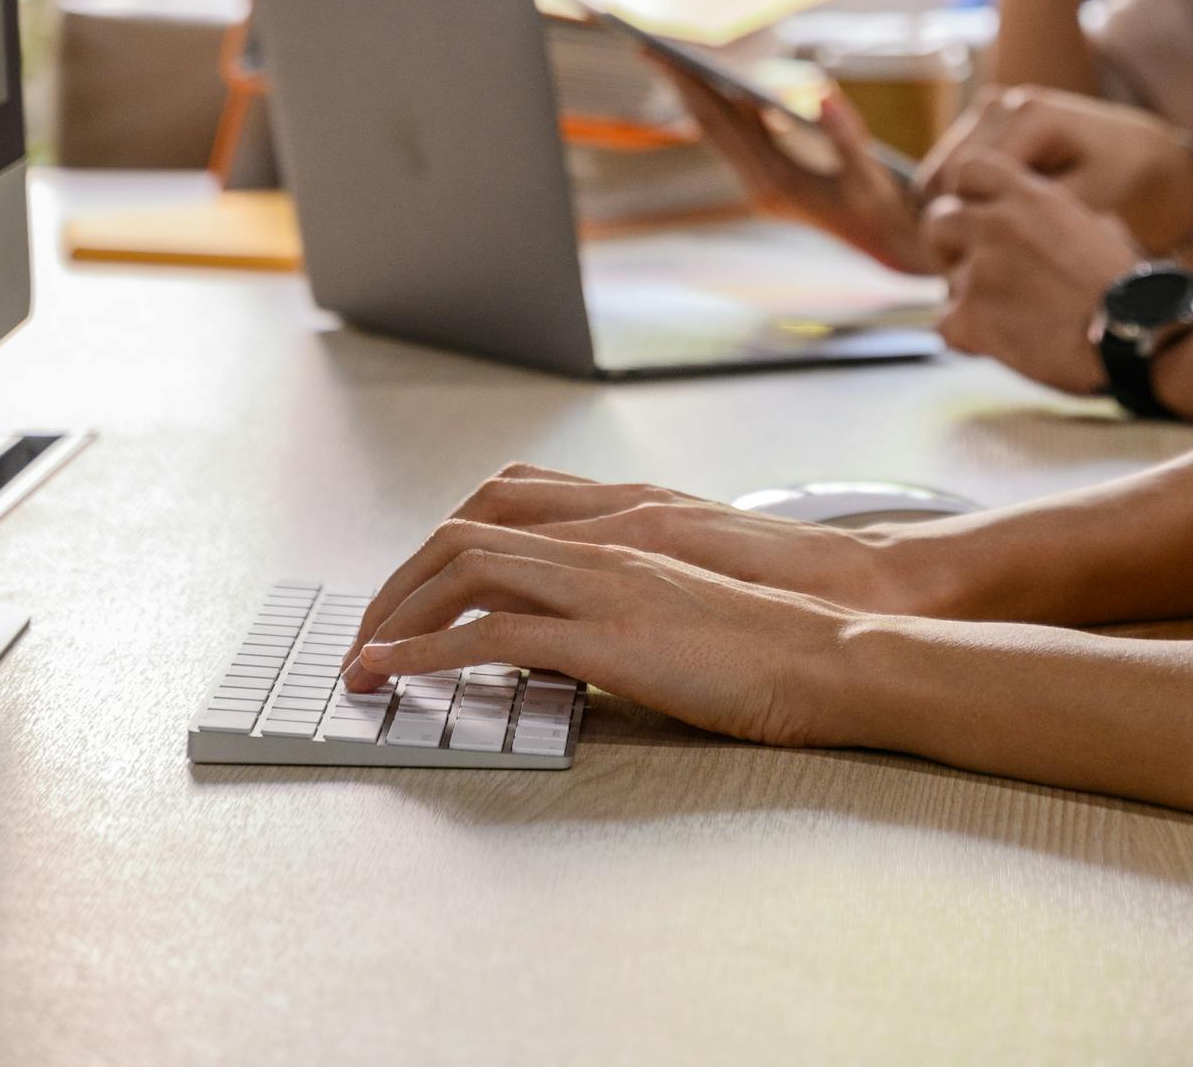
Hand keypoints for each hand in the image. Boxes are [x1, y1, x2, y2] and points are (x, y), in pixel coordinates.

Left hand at [343, 519, 863, 749]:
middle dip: (396, 586)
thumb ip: (617, 601)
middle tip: (362, 640)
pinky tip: (398, 678)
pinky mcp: (609, 637)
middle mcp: (600, 541)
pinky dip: (430, 654)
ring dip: (397, 617)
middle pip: (461, 535)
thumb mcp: (677, 602)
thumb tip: (559, 639)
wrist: (830, 649)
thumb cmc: (767, 637)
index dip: (433, 556)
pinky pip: (496, 634)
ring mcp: (603, 584)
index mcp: (618, 527)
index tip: (401, 606)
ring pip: (465, 570)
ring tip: (362, 664)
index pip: (495, 514)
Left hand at [664, 71, 932, 273]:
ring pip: (718, 135)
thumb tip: (821, 92)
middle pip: (711, 127)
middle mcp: (760, 186)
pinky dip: (722, 112)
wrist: (883, 248)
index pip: (725, 124)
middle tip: (648, 48)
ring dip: (696, 98)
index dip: (694, 87)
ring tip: (672, 61)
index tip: (668, 57)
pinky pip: (736, 143)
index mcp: (777, 181)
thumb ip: (845, 134)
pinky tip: (717, 88)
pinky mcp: (768, 185)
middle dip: (682, 86)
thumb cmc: (878, 208)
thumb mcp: (866, 172)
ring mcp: (761, 188)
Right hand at [918, 87, 1192, 254]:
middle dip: (952, 219)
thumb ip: (1037, 216)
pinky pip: (949, 168)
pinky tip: (981, 226)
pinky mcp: (982, 122)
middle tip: (965, 265)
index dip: (965, 223)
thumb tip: (986, 238)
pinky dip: (957, 198)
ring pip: (938, 170)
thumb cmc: (1114, 177)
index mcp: (1029, 117)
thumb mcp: (1087, 201)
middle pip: (944, 170)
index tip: (974, 263)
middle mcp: (1002, 104)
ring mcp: (988, 108)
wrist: (1128, 147)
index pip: (966, 174)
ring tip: (973, 249)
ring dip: (951, 210)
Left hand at [924, 153, 1141, 394]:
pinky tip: (1001, 343)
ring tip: (1009, 316)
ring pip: (944, 280)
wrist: (1137, 333)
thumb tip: (1028, 217)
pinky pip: (945, 325)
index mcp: (1030, 197)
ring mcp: (981, 271)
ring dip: (967, 298)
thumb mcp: (1091, 224)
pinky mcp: (973, 318)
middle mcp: (998, 226)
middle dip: (949, 246)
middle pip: (938, 220)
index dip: (967, 194)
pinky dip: (967, 338)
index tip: (979, 217)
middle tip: (972, 269)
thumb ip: (1046, 214)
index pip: (969, 168)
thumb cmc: (1125, 286)